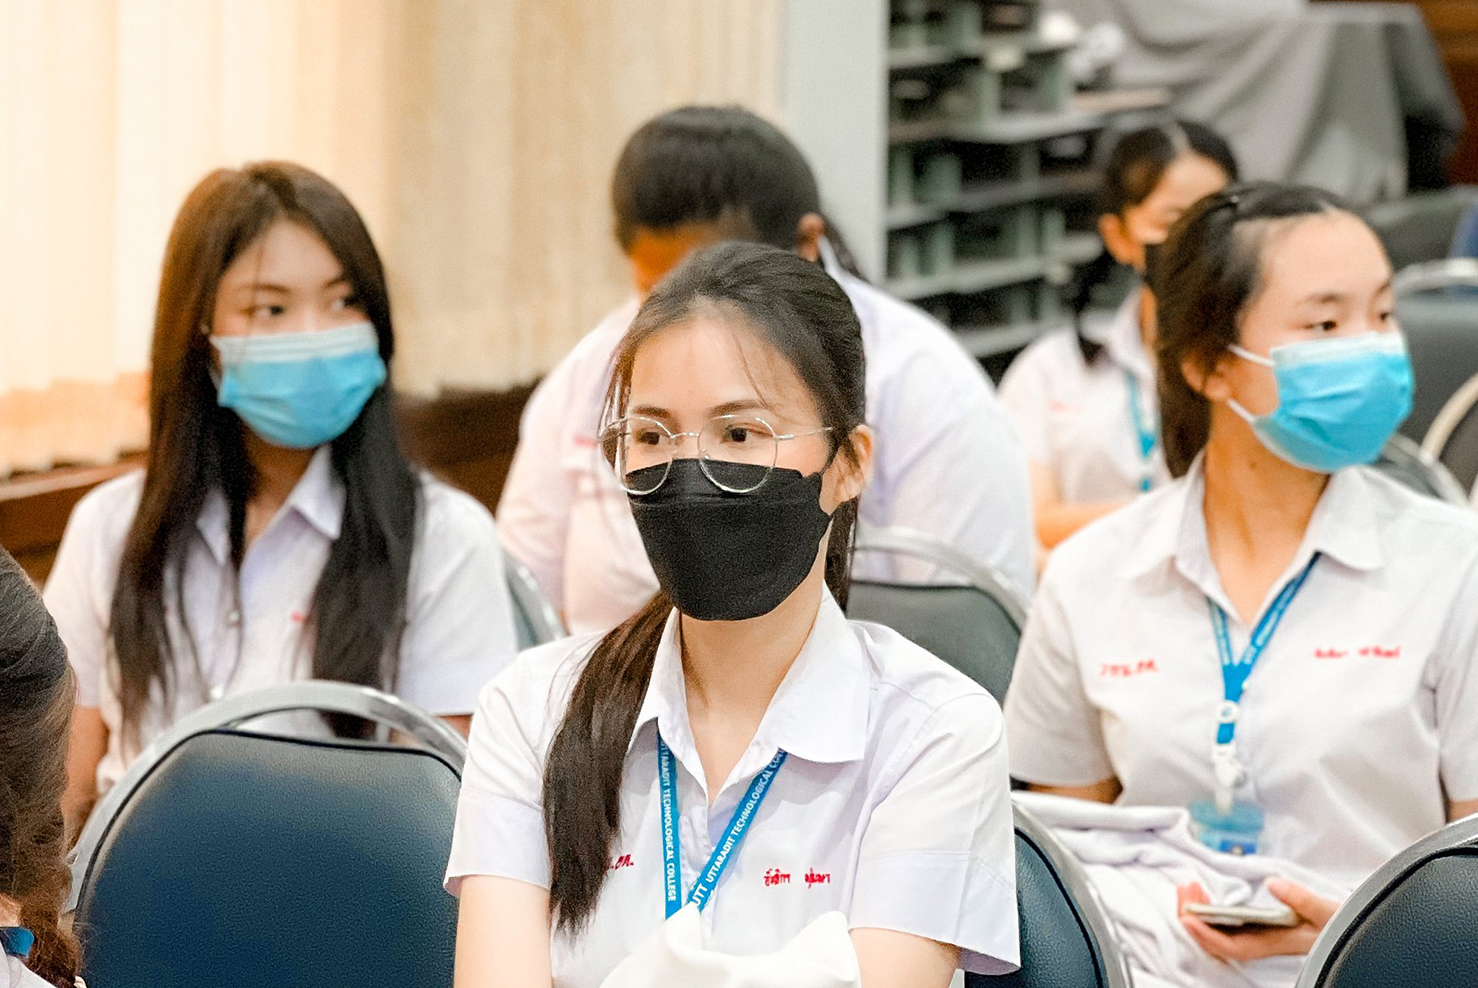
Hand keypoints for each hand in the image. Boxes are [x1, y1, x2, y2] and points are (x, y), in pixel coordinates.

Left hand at [1177, 878, 1340, 962]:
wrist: (1360, 931)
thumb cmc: (1347, 927)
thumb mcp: (1329, 911)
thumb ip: (1303, 899)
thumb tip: (1274, 883)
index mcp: (1278, 942)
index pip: (1233, 946)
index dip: (1207, 935)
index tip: (1188, 917)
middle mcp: (1266, 943)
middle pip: (1219, 941)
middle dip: (1195, 919)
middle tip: (1184, 889)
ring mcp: (1263, 937)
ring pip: (1221, 934)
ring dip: (1201, 914)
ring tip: (1190, 889)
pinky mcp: (1264, 929)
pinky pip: (1228, 927)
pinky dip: (1213, 913)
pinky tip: (1207, 899)